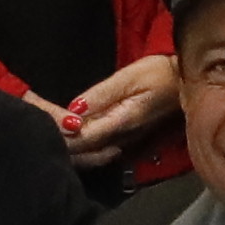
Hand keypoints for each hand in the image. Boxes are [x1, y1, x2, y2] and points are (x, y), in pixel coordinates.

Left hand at [53, 52, 179, 157]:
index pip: (83, 139)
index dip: (60, 135)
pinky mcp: (129, 138)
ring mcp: (127, 141)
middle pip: (84, 150)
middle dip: (62, 142)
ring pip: (91, 151)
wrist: (186, 80)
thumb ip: (100, 96)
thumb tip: (72, 112)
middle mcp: (123, 139)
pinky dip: (83, 143)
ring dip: (71, 145)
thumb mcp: (128, 78)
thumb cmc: (159, 73)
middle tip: (38, 128)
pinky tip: (71, 135)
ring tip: (49, 133)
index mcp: (122, 123)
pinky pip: (100, 147)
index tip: (41, 122)